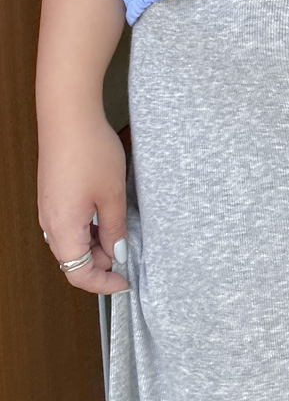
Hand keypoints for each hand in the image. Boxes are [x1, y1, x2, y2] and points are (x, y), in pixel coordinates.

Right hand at [37, 114, 130, 293]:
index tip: (124, 282)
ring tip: (120, 229)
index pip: (78, 274)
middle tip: (128, 250)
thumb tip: (116, 252)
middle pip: (73, 259)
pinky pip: (68, 223)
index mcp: (63, 229)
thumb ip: (114, 228)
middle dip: (102, 262)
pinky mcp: (51, 194)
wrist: (68, 116)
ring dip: (96, 242)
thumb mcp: (112, 194)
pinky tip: (106, 211)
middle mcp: (49, 223)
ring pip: (72, 241)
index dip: (102, 284)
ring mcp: (48, 208)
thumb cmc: (90, 151)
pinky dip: (88, 227)